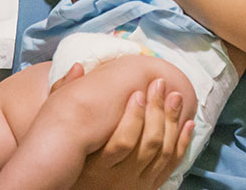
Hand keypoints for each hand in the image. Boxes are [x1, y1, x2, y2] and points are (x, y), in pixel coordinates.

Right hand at [72, 78, 193, 189]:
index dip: (134, 116)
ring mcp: (136, 184)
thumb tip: (77, 67)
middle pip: (147, 144)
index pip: (121, 142)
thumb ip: (63, 100)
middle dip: (157, 111)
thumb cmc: (67, 158)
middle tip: (160, 85)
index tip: (139, 92)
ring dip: (171, 122)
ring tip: (175, 97)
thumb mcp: (58, 134)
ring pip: (162, 152)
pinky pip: (171, 165)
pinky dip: (182, 143)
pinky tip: (187, 123)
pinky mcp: (149, 187)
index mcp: (96, 167)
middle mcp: (118, 179)